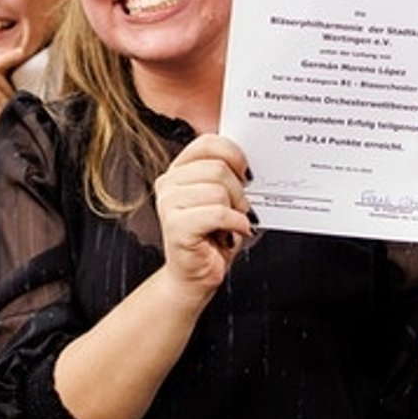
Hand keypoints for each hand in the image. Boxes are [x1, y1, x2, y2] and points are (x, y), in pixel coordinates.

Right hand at [150, 134, 252, 297]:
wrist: (195, 275)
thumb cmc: (211, 237)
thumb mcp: (221, 198)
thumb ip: (227, 175)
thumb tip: (249, 163)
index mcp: (178, 170)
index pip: (207, 143)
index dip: (233, 154)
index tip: (246, 173)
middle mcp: (168, 184)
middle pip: (217, 168)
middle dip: (239, 191)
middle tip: (240, 209)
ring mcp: (168, 204)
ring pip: (218, 190)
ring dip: (237, 209)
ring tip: (233, 223)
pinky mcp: (176, 226)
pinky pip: (218, 213)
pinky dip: (235, 223)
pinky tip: (234, 232)